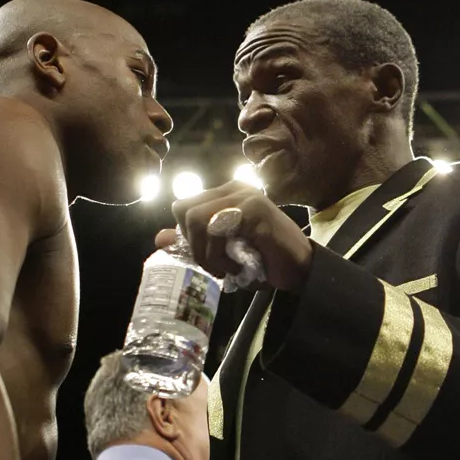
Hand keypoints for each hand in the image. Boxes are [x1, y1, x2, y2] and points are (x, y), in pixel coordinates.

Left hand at [158, 181, 312, 292]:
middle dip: (193, 246)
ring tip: (227, 268)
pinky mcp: (254, 209)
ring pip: (197, 220)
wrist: (300, 270)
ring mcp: (245, 196)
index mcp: (225, 194)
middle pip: (184, 211)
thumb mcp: (220, 253)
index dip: (186, 237)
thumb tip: (159, 237)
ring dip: (206, 253)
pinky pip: (218, 230)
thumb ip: (191, 242)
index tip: (207, 257)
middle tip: (214, 266)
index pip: (182, 207)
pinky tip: (237, 266)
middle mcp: (234, 189)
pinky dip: (221, 256)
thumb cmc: (263, 261)